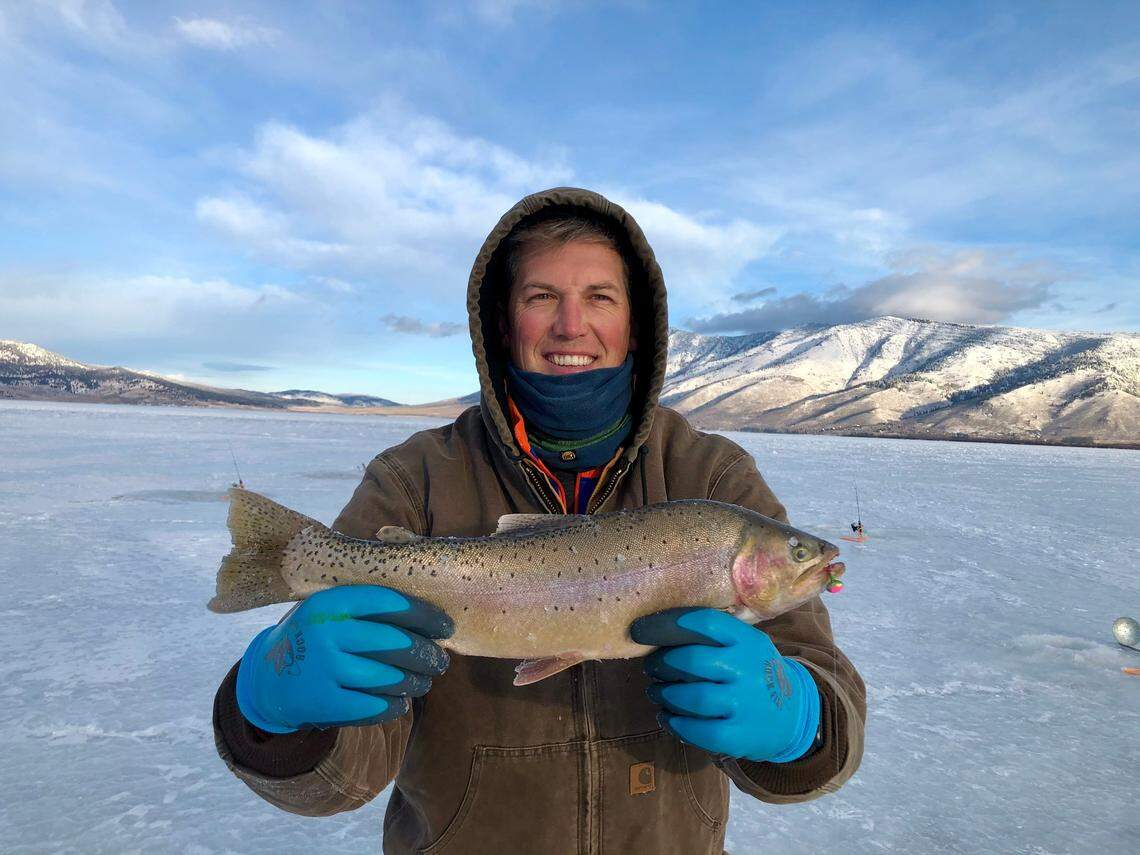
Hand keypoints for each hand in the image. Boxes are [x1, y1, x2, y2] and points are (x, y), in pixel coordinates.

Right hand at [236, 585, 452, 733]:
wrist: (267, 680)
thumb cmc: (314, 639)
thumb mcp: (330, 613)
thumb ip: (368, 611)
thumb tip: (428, 623)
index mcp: (331, 603)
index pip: (388, 603)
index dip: (423, 615)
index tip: (444, 626)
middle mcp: (326, 632)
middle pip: (395, 643)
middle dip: (426, 654)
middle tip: (440, 661)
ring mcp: (323, 669)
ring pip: (388, 677)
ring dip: (415, 682)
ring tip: (423, 683)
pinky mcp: (323, 702)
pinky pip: (372, 707)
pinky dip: (393, 706)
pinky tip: (399, 703)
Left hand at [630, 607, 819, 762]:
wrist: (796, 715)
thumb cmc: (756, 672)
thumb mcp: (746, 645)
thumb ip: (712, 637)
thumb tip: (656, 632)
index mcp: (747, 641)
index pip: (702, 623)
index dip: (665, 625)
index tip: (639, 631)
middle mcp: (747, 670)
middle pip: (691, 660)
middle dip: (661, 663)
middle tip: (649, 667)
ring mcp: (745, 704)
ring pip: (691, 697)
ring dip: (664, 694)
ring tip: (655, 692)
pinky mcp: (739, 736)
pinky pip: (698, 730)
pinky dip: (675, 723)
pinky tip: (666, 717)